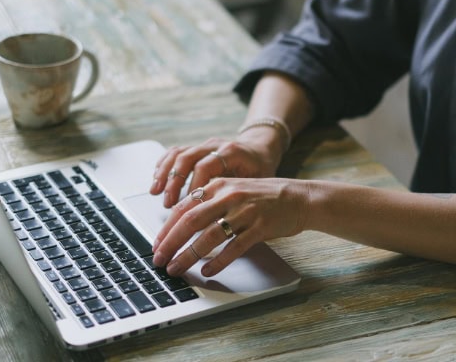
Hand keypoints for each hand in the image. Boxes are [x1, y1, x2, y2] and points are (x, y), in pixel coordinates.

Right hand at [150, 132, 283, 207]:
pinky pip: (174, 152)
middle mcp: (214, 146)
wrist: (260, 149)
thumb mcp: (258, 183)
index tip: (190, 207)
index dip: (194, 186)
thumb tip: (222, 224)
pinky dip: (163, 166)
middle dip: (174, 183)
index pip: (206, 166)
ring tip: (156, 193)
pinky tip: (156, 181)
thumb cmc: (260, 170)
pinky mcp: (195, 149)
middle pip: (186, 158)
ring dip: (164, 174)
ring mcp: (203, 145)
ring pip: (177, 154)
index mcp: (231, 152)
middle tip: (168, 204)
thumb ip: (240, 198)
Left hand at [152, 177, 309, 276]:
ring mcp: (245, 212)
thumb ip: (209, 202)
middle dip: (170, 243)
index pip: (183, 207)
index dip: (166, 228)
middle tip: (159, 259)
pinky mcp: (260, 227)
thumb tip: (181, 224)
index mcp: (218, 186)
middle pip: (190, 221)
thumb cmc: (263, 197)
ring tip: (177, 268)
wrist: (298, 198)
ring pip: (209, 236)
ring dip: (189, 255)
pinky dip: (218, 261)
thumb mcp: (232, 191)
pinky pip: (234, 247)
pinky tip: (207, 271)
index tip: (157, 245)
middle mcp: (229, 197)